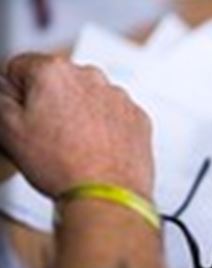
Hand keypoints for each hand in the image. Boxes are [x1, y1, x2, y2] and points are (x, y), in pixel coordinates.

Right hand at [0, 54, 153, 198]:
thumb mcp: (8, 130)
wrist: (107, 195)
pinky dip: (107, 128)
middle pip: (59, 82)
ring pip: (89, 99)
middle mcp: (91, 77)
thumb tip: (5, 93)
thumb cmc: (63, 166)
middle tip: (48, 136)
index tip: (22, 113)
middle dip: (51, 103)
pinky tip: (98, 150)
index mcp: (54, 71)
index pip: (20, 68)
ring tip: (75, 147)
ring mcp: (119, 97)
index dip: (16, 94)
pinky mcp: (138, 117)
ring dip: (81, 115)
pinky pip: (115, 116)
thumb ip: (1, 101)